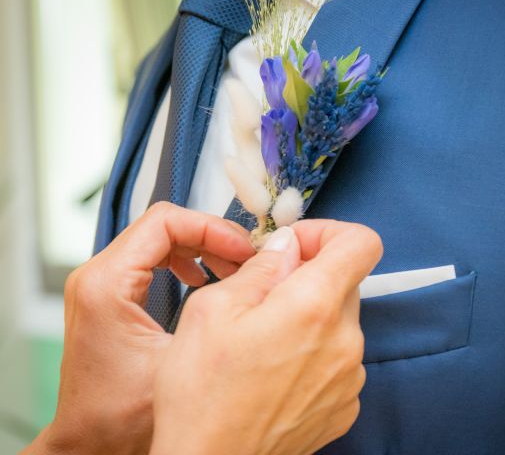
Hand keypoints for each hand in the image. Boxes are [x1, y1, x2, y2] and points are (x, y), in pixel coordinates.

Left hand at [23, 202, 254, 454]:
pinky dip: (186, 260)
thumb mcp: (183, 361)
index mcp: (107, 284)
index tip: (244, 250)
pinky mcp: (109, 295)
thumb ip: (222, 312)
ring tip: (234, 269)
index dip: (213, 229)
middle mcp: (97, 276)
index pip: (165, 222)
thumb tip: (265, 274)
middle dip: (212, 236)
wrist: (90, 445)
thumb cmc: (122, 418)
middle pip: (164, 225)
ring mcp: (100, 284)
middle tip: (247, 260)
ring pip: (160, 238)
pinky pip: (152, 258)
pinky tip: (206, 280)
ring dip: (202, 247)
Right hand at [151, 220, 382, 454]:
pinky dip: (315, 352)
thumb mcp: (213, 309)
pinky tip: (276, 371)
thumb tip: (287, 246)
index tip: (297, 246)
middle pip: (345, 282)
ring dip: (310, 317)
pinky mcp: (345, 404)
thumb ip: (262, 267)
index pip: (361, 243)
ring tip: (264, 341)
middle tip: (265, 294)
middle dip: (310, 276)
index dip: (330, 233)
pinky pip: (338, 358)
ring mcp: (349, 376)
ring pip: (339, 321)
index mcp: (313, 306)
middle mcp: (344, 340)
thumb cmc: (202, 395)